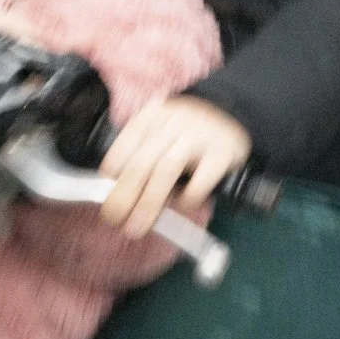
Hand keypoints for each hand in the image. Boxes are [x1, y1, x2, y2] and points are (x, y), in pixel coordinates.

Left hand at [99, 96, 251, 238]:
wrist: (234, 111)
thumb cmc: (187, 132)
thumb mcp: (159, 132)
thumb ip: (140, 156)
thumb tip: (117, 195)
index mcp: (149, 118)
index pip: (121, 151)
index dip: (109, 181)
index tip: (105, 203)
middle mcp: (170, 124)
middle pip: (139, 164)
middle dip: (123, 198)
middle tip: (115, 221)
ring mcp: (197, 136)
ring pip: (165, 171)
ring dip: (148, 204)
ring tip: (137, 227)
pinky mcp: (221, 152)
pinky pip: (199, 181)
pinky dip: (187, 198)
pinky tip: (182, 205)